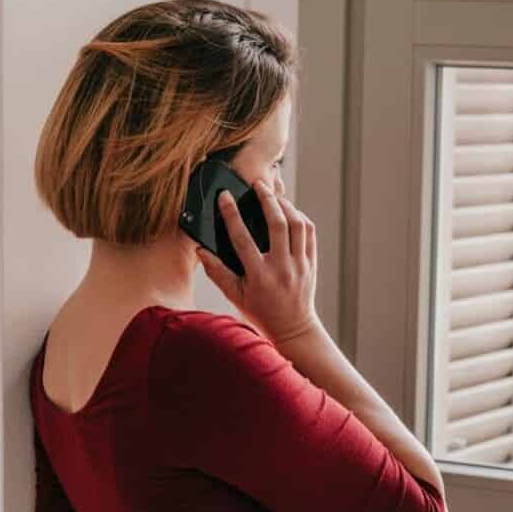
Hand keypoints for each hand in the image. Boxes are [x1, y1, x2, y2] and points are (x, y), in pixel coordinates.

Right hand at [195, 179, 320, 345]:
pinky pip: (309, 233)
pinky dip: (300, 218)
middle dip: (267, 199)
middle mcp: (282, 267)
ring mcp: (300, 264)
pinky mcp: (312, 263)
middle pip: (277, 224)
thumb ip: (217, 272)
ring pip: (297, 225)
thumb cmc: (260, 311)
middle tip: (258, 184)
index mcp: (259, 275)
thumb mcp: (234, 295)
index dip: (231, 214)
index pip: (242, 238)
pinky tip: (289, 212)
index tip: (225, 196)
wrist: (293, 327)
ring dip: (286, 205)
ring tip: (273, 195)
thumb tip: (200, 250)